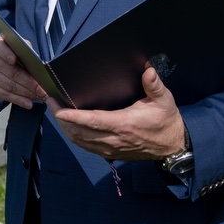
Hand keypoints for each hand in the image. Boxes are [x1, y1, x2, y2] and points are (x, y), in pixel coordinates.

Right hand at [0, 35, 46, 109]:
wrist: (1, 61)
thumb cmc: (15, 53)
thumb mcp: (20, 47)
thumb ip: (27, 51)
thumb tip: (38, 65)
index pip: (0, 48)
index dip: (6, 54)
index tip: (14, 60)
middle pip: (10, 72)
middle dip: (29, 82)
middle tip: (43, 90)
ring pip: (9, 86)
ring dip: (26, 93)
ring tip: (40, 97)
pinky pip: (5, 95)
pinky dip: (18, 100)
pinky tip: (28, 103)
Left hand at [48, 67, 185, 161]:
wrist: (173, 146)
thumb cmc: (166, 120)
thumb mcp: (164, 100)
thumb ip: (154, 85)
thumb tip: (147, 70)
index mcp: (124, 124)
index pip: (92, 121)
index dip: (73, 116)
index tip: (58, 108)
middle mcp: (114, 139)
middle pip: (79, 132)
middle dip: (61, 118)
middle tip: (50, 102)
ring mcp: (111, 148)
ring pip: (80, 141)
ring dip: (65, 128)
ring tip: (55, 111)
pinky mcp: (111, 153)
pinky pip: (86, 147)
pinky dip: (74, 136)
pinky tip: (68, 126)